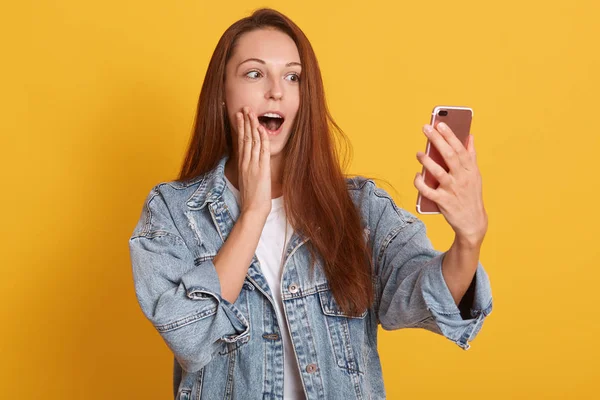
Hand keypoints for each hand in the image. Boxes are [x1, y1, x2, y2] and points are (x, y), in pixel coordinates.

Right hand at [236, 106, 271, 219]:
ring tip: (251, 112)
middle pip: (245, 137)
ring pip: (252, 141)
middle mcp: (246, 162)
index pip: (241, 141)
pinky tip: (261, 128)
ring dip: (252, 125)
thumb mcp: (246, 180)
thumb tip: (249, 162)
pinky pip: (262, 150)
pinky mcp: (262, 169)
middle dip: (245, 121)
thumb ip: (248, 169)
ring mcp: (253, 165)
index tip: (239, 116)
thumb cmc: (251, 198)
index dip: (241, 127)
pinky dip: (262, 138)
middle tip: (244, 108)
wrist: (252, 209)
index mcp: (242, 164)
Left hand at [414, 122, 487, 246]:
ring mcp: (452, 190)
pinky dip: (421, 183)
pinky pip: (428, 191)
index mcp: (471, 169)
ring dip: (426, 161)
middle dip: (437, 140)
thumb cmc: (471, 195)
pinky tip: (417, 176)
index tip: (440, 124)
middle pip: (449, 156)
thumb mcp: (475, 175)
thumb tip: (470, 136)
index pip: (460, 148)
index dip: (449, 135)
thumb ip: (471, 155)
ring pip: (438, 172)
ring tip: (419, 153)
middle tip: (426, 128)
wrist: (472, 222)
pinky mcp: (443, 202)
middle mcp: (462, 178)